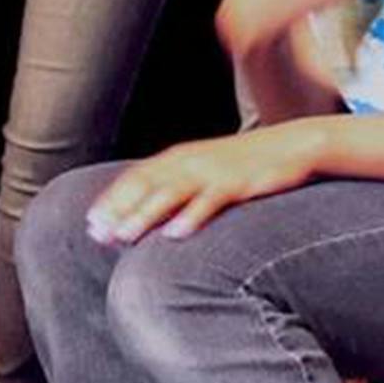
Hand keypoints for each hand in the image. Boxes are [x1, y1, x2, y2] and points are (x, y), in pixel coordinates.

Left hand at [85, 122, 324, 242]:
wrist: (292, 146)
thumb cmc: (244, 165)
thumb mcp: (205, 171)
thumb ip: (178, 188)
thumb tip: (149, 215)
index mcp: (178, 158)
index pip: (134, 179)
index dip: (111, 201)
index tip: (91, 224)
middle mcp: (189, 162)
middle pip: (145, 186)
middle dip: (119, 211)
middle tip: (98, 234)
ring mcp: (212, 171)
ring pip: (170, 193)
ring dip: (145, 215)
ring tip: (124, 236)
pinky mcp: (237, 183)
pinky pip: (209, 201)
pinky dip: (191, 217)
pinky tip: (175, 234)